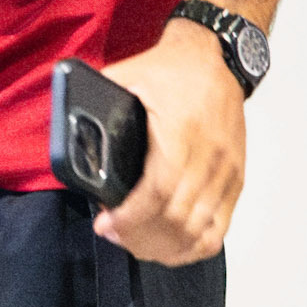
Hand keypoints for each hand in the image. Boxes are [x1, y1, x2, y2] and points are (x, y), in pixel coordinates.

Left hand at [93, 18, 246, 264]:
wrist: (217, 57)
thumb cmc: (172, 68)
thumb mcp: (129, 73)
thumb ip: (100, 97)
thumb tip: (70, 122)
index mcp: (179, 134)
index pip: (157, 193)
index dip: (129, 218)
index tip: (105, 225)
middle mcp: (209, 157)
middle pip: (177, 220)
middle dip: (140, 237)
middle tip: (114, 235)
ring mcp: (226, 172)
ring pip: (199, 231)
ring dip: (164, 247)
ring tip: (136, 244)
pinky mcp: (236, 179)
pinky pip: (220, 228)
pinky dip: (194, 246)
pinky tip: (171, 248)